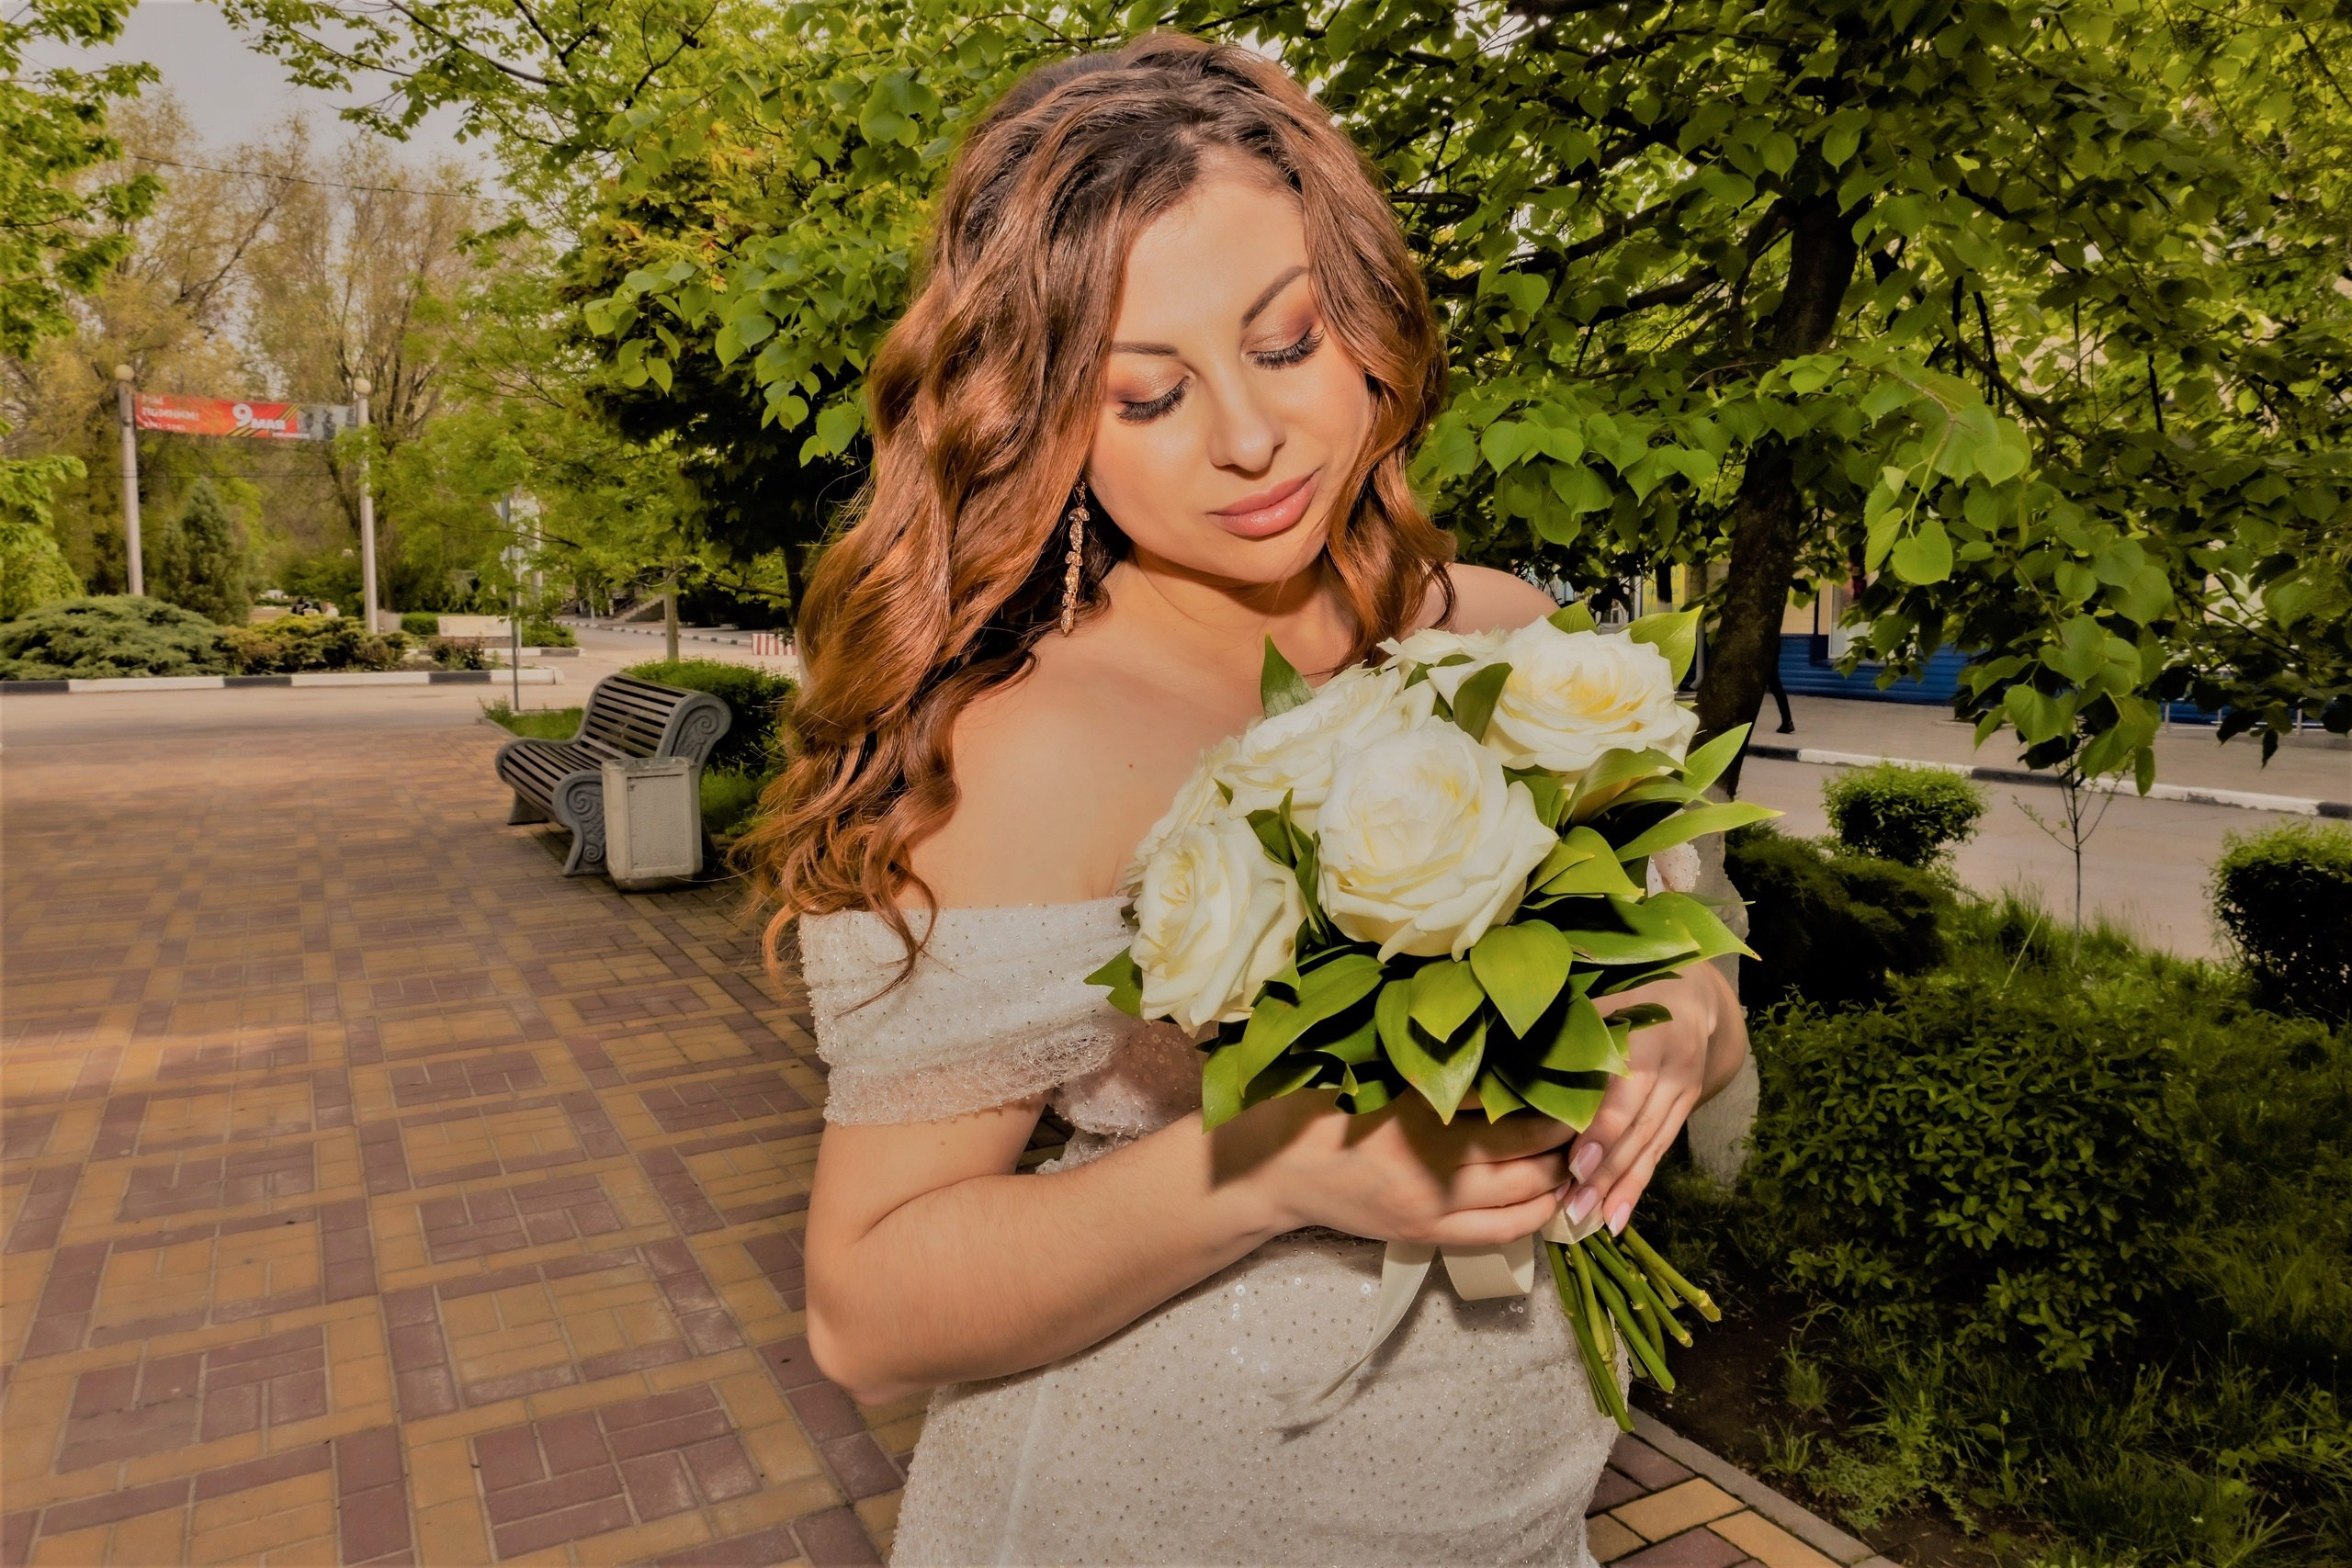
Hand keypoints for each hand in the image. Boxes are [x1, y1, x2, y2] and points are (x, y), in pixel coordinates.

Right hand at [1217, 1090, 1575, 1247]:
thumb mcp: (1375, 1072)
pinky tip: (1551, 1194)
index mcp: (1417, 1107)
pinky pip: (1502, 1231)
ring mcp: (1432, 1205)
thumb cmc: (1321, 1105)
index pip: (1507, 1099)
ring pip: (1525, 1192)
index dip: (1552, 1089)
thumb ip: (1435, 1067)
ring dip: (1560, 1172)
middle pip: (1528, 1149)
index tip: (1578, 1071)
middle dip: (1569, 1132)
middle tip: (1591, 1110)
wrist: (1274, 1170)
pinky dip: (1537, 1213)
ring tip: (1579, 1150)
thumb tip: (1505, 1049)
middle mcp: (1431, 1160)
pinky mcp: (1427, 1235)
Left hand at [1562, 965, 1738, 1236]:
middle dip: (1605, 1172)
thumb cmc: (1628, 991)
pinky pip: (1659, 1155)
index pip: (1624, 1091)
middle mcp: (1671, 1069)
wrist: (1693, 997)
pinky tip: (1615, 1221)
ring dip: (1617, 1189)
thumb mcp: (1603, 996)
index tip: (1577, 1161)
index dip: (1602, 1128)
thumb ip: (1567, 1025)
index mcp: (1648, 1035)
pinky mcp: (1683, 1114)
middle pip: (1636, 1128)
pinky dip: (1636, 1189)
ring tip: (1586, 1222)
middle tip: (1571, 1207)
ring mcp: (1681, 1095)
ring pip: (1648, 1148)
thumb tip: (1506, 1049)